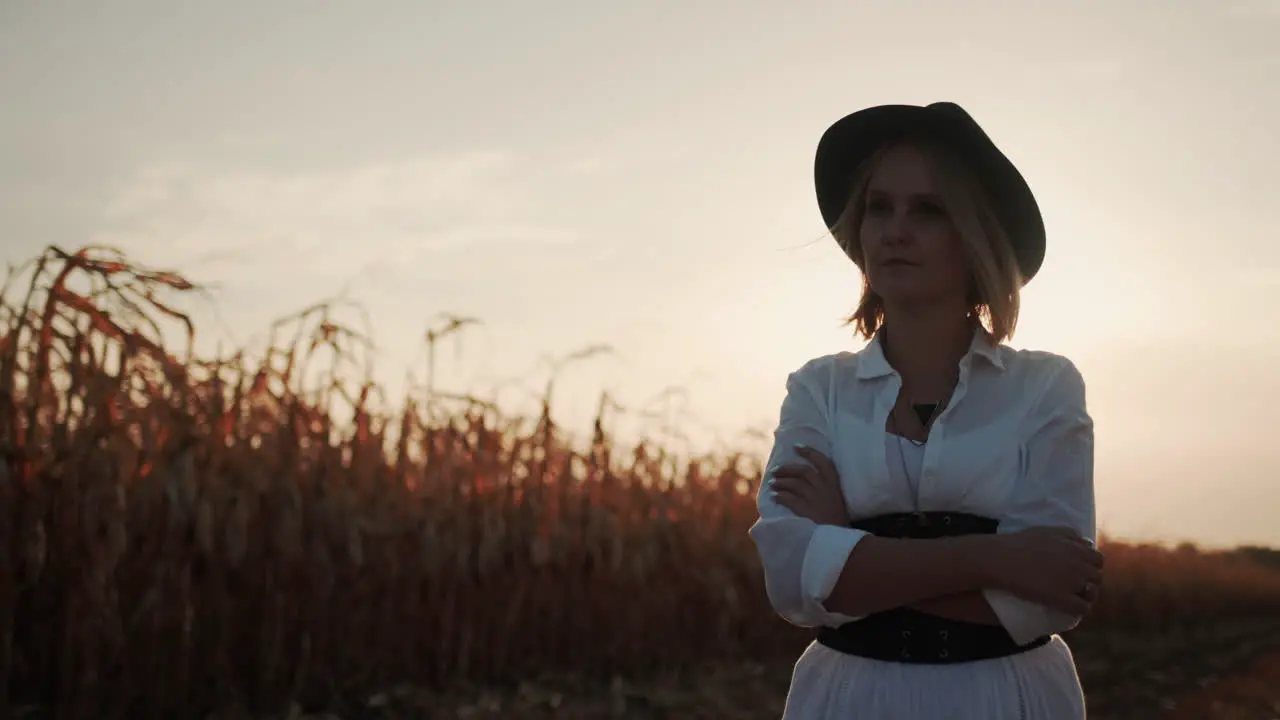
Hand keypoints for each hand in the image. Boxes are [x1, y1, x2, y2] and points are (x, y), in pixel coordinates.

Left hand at [768, 444, 849, 526]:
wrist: (839, 538)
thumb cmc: (836, 518)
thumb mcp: (835, 498)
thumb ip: (823, 486)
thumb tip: (800, 477)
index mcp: (834, 483)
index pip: (823, 461)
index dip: (809, 452)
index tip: (796, 446)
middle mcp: (825, 488)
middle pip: (803, 471)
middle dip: (787, 469)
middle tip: (775, 470)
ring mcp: (815, 499)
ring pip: (794, 484)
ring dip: (780, 482)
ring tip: (772, 484)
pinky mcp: (807, 510)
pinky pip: (789, 499)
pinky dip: (780, 496)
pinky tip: (775, 497)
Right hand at [986, 526, 1104, 614]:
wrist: (1003, 559)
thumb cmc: (1020, 543)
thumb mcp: (1048, 531)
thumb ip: (1069, 535)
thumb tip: (1086, 542)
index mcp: (1076, 548)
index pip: (1098, 560)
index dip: (1090, 566)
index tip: (1080, 571)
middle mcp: (1078, 564)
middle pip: (1097, 577)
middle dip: (1089, 582)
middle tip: (1075, 586)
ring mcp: (1072, 582)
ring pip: (1092, 594)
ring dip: (1085, 596)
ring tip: (1072, 598)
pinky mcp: (1063, 599)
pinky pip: (1083, 608)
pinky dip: (1079, 610)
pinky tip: (1069, 609)